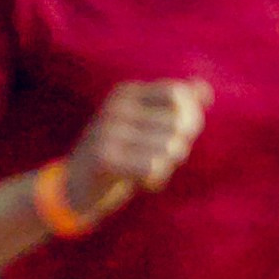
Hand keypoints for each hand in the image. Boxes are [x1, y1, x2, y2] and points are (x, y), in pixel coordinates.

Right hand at [63, 78, 211, 224]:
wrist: (73, 188)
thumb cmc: (118, 154)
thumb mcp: (144, 123)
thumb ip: (174, 105)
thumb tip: (205, 90)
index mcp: (126, 92)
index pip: (178, 94)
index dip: (190, 116)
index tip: (181, 135)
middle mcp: (116, 107)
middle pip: (178, 122)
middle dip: (180, 144)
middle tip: (166, 158)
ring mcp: (107, 131)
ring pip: (169, 146)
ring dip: (167, 165)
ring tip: (152, 169)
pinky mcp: (104, 158)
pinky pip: (152, 166)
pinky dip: (156, 178)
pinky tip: (144, 182)